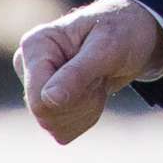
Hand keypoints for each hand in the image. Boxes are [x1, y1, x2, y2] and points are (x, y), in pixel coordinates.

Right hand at [14, 0, 162, 144]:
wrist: (134, 37)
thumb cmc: (122, 32)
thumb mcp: (108, 47)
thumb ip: (78, 73)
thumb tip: (48, 99)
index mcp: (35, 45)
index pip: (38, 99)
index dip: (73, 98)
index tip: (97, 72)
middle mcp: (28, 66)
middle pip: (46, 115)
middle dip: (82, 102)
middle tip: (100, 74)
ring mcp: (36, 87)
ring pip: (54, 126)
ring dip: (86, 108)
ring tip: (97, 79)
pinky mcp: (47, 104)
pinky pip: (62, 131)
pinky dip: (86, 116)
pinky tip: (93, 91)